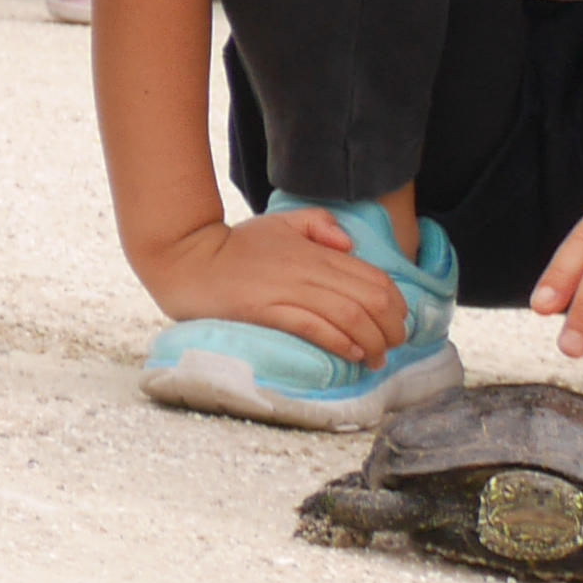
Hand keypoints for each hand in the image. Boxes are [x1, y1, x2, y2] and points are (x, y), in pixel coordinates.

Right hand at [140, 207, 412, 367]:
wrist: (186, 260)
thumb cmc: (234, 246)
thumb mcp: (280, 223)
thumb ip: (319, 223)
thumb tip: (349, 245)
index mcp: (316, 251)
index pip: (375, 278)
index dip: (397, 306)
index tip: (396, 324)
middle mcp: (308, 270)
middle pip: (370, 300)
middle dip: (391, 329)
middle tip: (392, 347)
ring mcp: (286, 291)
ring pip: (349, 317)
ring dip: (372, 342)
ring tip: (376, 359)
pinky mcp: (266, 310)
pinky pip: (315, 327)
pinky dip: (341, 343)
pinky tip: (352, 355)